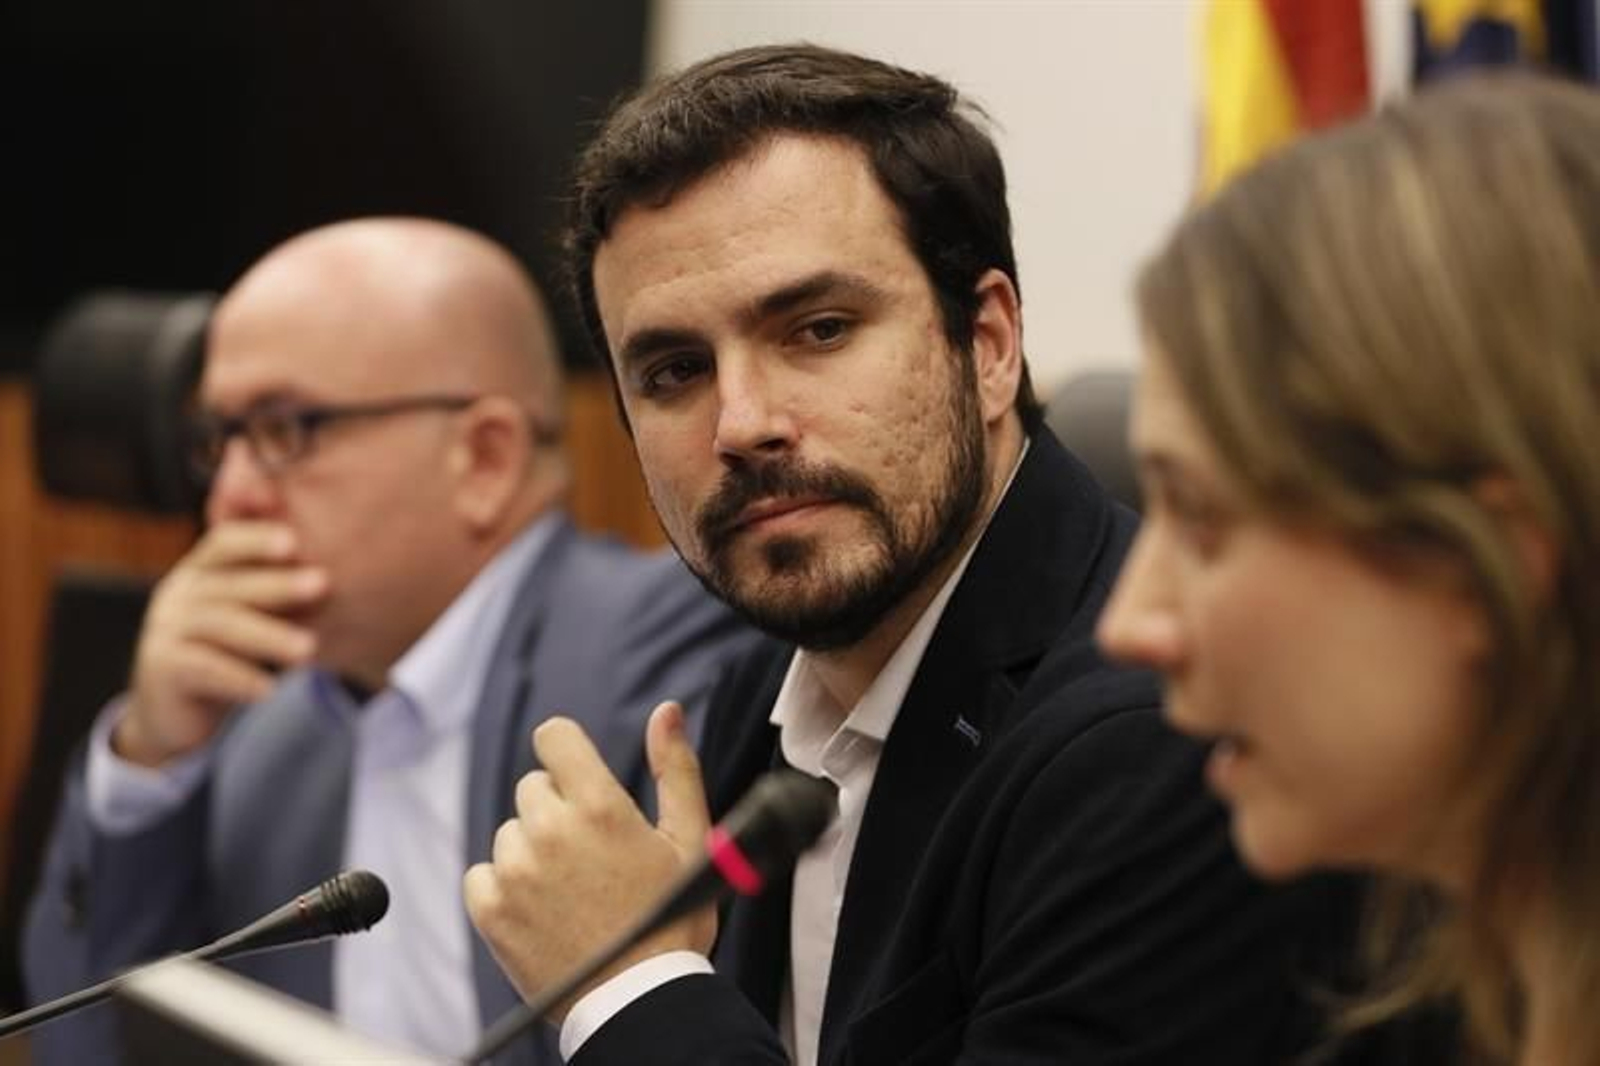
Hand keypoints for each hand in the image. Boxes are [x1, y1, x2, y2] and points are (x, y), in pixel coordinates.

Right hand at [118, 520, 326, 765]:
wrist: (175, 707)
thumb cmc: (226, 650)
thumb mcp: (249, 615)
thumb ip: (276, 590)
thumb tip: (331, 575)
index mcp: (201, 570)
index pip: (225, 543)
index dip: (256, 539)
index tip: (296, 542)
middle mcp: (180, 593)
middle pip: (231, 585)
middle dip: (279, 584)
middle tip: (323, 584)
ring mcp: (165, 629)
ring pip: (221, 626)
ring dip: (269, 636)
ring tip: (309, 649)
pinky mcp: (162, 668)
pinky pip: (204, 669)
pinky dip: (240, 678)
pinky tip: (270, 689)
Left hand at [464, 701, 717, 1019]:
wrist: (639, 1003)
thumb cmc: (671, 921)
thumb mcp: (690, 840)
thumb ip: (676, 768)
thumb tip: (667, 710)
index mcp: (600, 805)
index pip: (554, 736)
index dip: (566, 753)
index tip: (577, 778)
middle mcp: (551, 830)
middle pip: (534, 788)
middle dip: (558, 811)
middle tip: (590, 857)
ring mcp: (516, 871)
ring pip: (511, 833)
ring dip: (534, 851)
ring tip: (571, 892)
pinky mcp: (490, 910)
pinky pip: (482, 874)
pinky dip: (505, 888)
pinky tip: (541, 911)